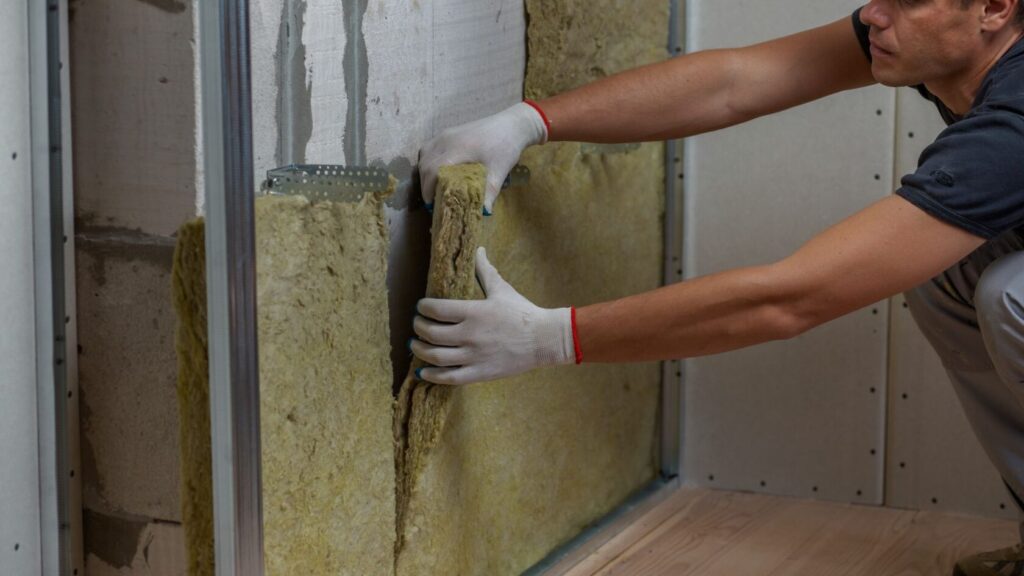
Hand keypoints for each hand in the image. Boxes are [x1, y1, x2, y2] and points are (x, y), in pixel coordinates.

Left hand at [411, 247, 578, 384]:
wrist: (544, 339)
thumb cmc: (522, 312)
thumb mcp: (502, 289)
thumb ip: (485, 271)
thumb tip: (478, 249)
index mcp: (474, 312)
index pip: (436, 309)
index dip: (422, 308)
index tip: (421, 307)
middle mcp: (470, 334)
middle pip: (431, 333)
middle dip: (418, 328)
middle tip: (417, 324)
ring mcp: (474, 356)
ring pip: (436, 356)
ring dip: (420, 350)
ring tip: (416, 345)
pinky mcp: (479, 373)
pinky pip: (449, 377)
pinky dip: (432, 375)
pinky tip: (423, 371)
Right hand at [418, 102, 547, 214]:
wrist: (512, 125)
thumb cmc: (505, 147)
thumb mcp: (499, 172)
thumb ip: (489, 193)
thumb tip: (484, 212)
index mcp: (456, 149)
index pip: (432, 170)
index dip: (428, 189)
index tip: (432, 204)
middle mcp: (445, 140)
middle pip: (425, 164)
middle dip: (425, 184)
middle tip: (433, 200)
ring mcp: (445, 134)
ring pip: (424, 156)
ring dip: (425, 173)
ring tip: (434, 187)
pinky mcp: (447, 132)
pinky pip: (429, 148)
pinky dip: (428, 162)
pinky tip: (437, 172)